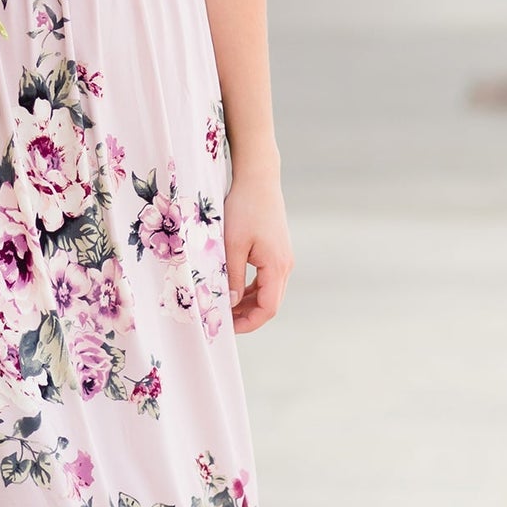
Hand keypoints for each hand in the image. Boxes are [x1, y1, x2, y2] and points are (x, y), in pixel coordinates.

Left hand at [224, 169, 291, 333]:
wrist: (258, 179)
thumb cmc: (244, 208)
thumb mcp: (232, 245)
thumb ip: (230, 276)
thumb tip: (229, 304)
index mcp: (276, 266)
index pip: (268, 308)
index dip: (249, 323)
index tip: (227, 327)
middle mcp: (284, 265)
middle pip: (269, 303)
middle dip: (247, 315)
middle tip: (221, 321)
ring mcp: (282, 258)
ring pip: (267, 292)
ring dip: (247, 302)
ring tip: (223, 307)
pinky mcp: (276, 251)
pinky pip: (265, 279)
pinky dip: (250, 288)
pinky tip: (232, 289)